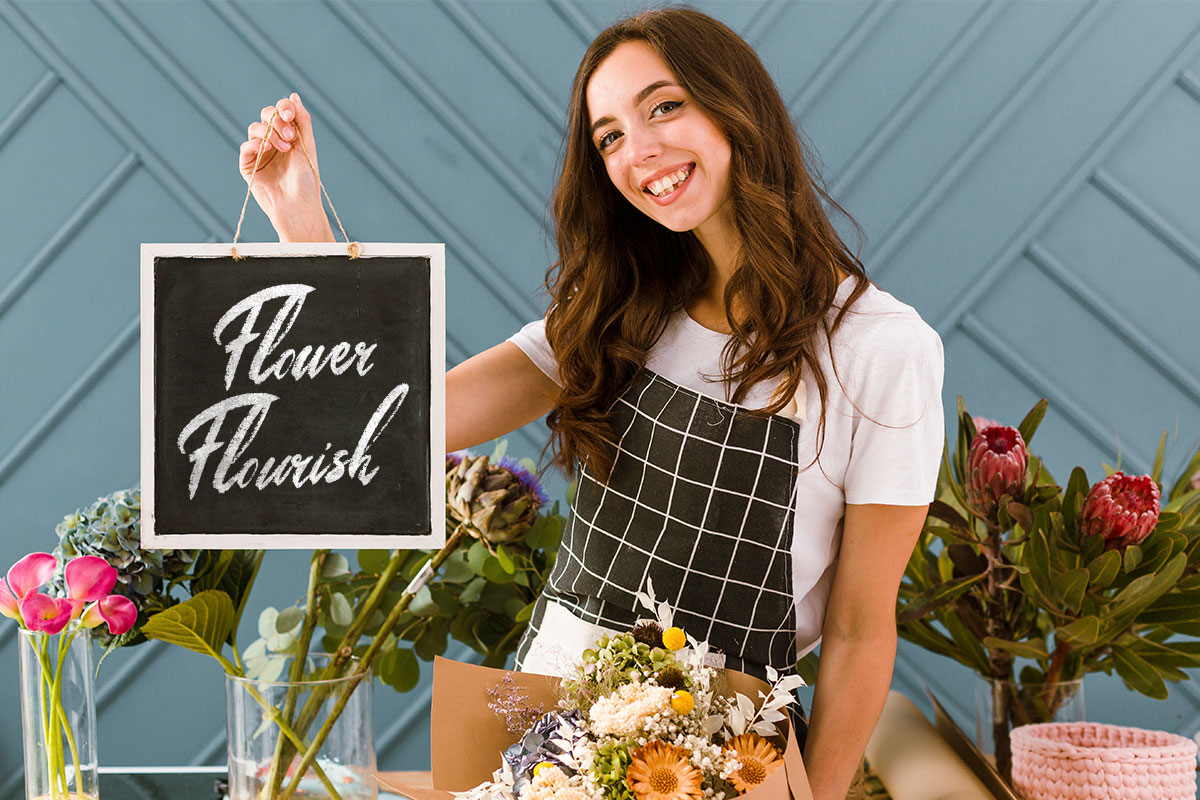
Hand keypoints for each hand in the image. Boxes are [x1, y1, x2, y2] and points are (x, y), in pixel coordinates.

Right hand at [238, 93, 333, 241]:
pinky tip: (267, 150)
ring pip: (254, 129)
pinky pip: (246, 147)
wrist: (298, 207)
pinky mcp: (248, 166)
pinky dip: (255, 144)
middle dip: (276, 120)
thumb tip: (294, 95)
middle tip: (288, 135)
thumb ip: (302, 121)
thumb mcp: (308, 147)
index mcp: (289, 137)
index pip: (281, 112)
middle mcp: (274, 143)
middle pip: (265, 115)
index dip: (283, 108)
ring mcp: (260, 154)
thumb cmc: (307, 182)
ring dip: (268, 133)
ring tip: (283, 147)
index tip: (289, 114)